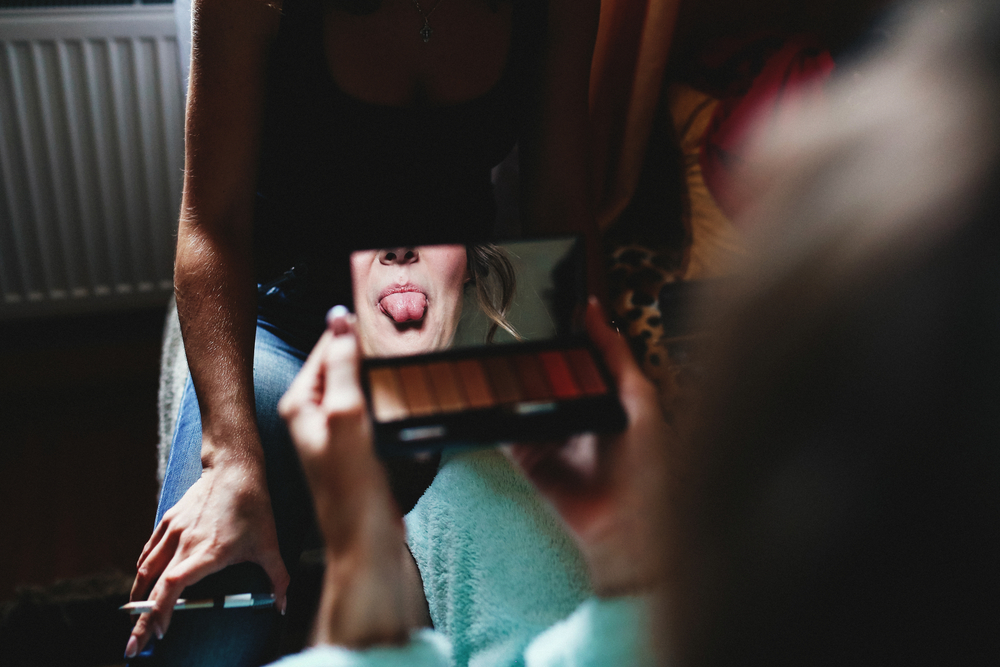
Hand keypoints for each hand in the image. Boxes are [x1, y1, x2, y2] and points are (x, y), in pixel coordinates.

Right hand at [126, 457, 288, 658]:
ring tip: (132, 619)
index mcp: (207, 554)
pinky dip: (143, 570)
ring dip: (137, 597)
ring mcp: (174, 532)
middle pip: (152, 587)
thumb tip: (283, 606)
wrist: (235, 469)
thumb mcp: (270, 545)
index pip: (173, 587)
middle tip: (134, 646)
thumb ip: (278, 578)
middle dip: (140, 620)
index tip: (159, 633)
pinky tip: (141, 583)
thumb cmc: (254, 508)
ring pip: (146, 570)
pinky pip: (149, 551)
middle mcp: (185, 544)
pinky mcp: (169, 521)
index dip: (161, 611)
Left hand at [278, 307, 426, 646]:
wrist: (365, 538)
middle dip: (365, 350)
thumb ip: (341, 366)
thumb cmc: (350, 486)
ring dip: (376, 373)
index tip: (377, 317)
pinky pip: (368, 406)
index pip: (326, 349)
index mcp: (301, 403)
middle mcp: (312, 414)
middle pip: (340, 365)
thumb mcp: (345, 414)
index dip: (351, 332)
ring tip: (398, 362)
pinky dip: (383, 396)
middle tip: (393, 338)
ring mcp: (334, 430)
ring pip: (356, 384)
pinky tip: (398, 396)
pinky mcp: (354, 445)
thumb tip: (338, 322)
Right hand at [507, 297, 672, 595]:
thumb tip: (594, 311)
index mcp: (610, 403)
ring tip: (503, 367)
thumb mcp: (641, 399)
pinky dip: (500, 421)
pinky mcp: (534, 464)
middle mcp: (581, 420)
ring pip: (528, 405)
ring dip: (515, 389)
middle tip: (523, 345)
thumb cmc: (648, 469)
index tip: (553, 320)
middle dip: (538, 364)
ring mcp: (556, 442)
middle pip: (551, 381)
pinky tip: (494, 402)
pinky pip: (511, 437)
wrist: (629, 526)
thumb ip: (617, 355)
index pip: (583, 362)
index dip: (569, 343)